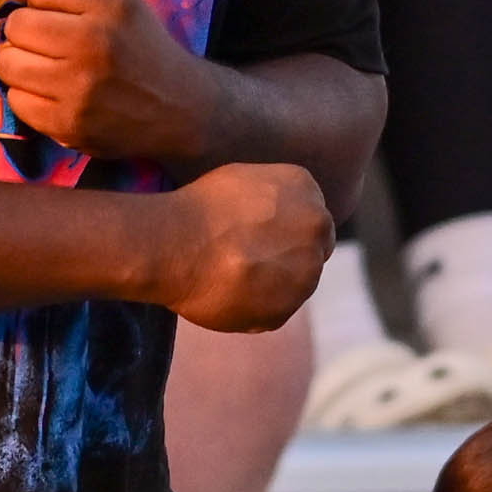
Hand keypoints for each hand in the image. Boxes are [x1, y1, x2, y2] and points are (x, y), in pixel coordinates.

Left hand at [0, 0, 217, 166]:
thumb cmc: (142, 49)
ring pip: (7, 63)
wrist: (180, 110)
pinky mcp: (68, 126)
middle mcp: (94, 46)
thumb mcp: (117, 2)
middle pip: (16, 25)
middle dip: (26, 32)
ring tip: (47, 68)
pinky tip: (53, 94)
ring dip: (20, 64)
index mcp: (110, 8)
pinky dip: (28, 96)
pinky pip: (15, 101)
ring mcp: (79, 90)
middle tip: (51, 44)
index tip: (52, 13)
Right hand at [147, 161, 331, 331]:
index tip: (260, 237)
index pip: (310, 218)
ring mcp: (306, 272)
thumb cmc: (199, 207)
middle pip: (310, 251)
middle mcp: (316, 229)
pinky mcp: (285, 309)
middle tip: (246, 258)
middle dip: (286, 257)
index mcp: (306, 189)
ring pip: (295, 285)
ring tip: (232, 277)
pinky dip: (255, 308)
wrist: (176, 243)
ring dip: (271, 285)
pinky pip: (274, 311)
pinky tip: (227, 293)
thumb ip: (276, 200)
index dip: (285, 231)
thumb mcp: (245, 181)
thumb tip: (277, 220)